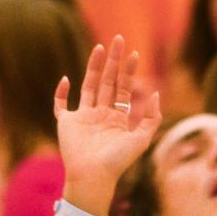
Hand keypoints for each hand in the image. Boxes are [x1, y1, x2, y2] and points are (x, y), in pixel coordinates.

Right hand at [54, 35, 161, 211]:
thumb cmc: (118, 161)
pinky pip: (60, 105)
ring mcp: (83, 118)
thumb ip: (152, 117)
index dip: (130, 72)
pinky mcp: (66, 123)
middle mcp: (101, 115)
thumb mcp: (142, 139)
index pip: (125, 89)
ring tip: (100, 48)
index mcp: (118, 119)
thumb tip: (156, 93)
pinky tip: (66, 79)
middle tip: (118, 39)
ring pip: (89, 86)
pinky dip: (61, 93)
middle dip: (113, 62)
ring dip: (93, 67)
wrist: (94, 176)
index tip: (135, 54)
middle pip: (108, 82)